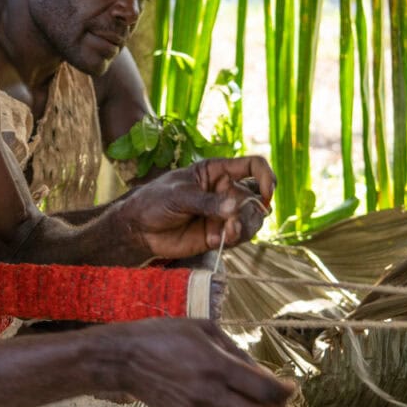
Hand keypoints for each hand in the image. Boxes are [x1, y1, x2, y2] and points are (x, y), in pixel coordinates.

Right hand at [94, 318, 293, 406]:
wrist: (123, 359)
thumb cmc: (163, 335)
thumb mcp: (203, 329)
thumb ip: (236, 351)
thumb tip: (261, 373)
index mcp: (215, 365)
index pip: (265, 391)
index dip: (285, 391)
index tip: (290, 384)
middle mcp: (209, 393)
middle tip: (280, 400)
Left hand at [116, 156, 274, 259]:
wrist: (140, 229)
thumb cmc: (155, 202)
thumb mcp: (179, 195)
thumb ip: (206, 202)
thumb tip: (233, 208)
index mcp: (216, 171)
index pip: (253, 166)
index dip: (266, 176)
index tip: (267, 193)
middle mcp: (225, 191)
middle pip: (255, 197)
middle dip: (248, 211)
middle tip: (231, 223)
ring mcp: (224, 213)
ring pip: (252, 218)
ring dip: (243, 226)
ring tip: (225, 233)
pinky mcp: (219, 233)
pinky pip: (239, 235)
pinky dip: (233, 238)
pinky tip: (216, 240)